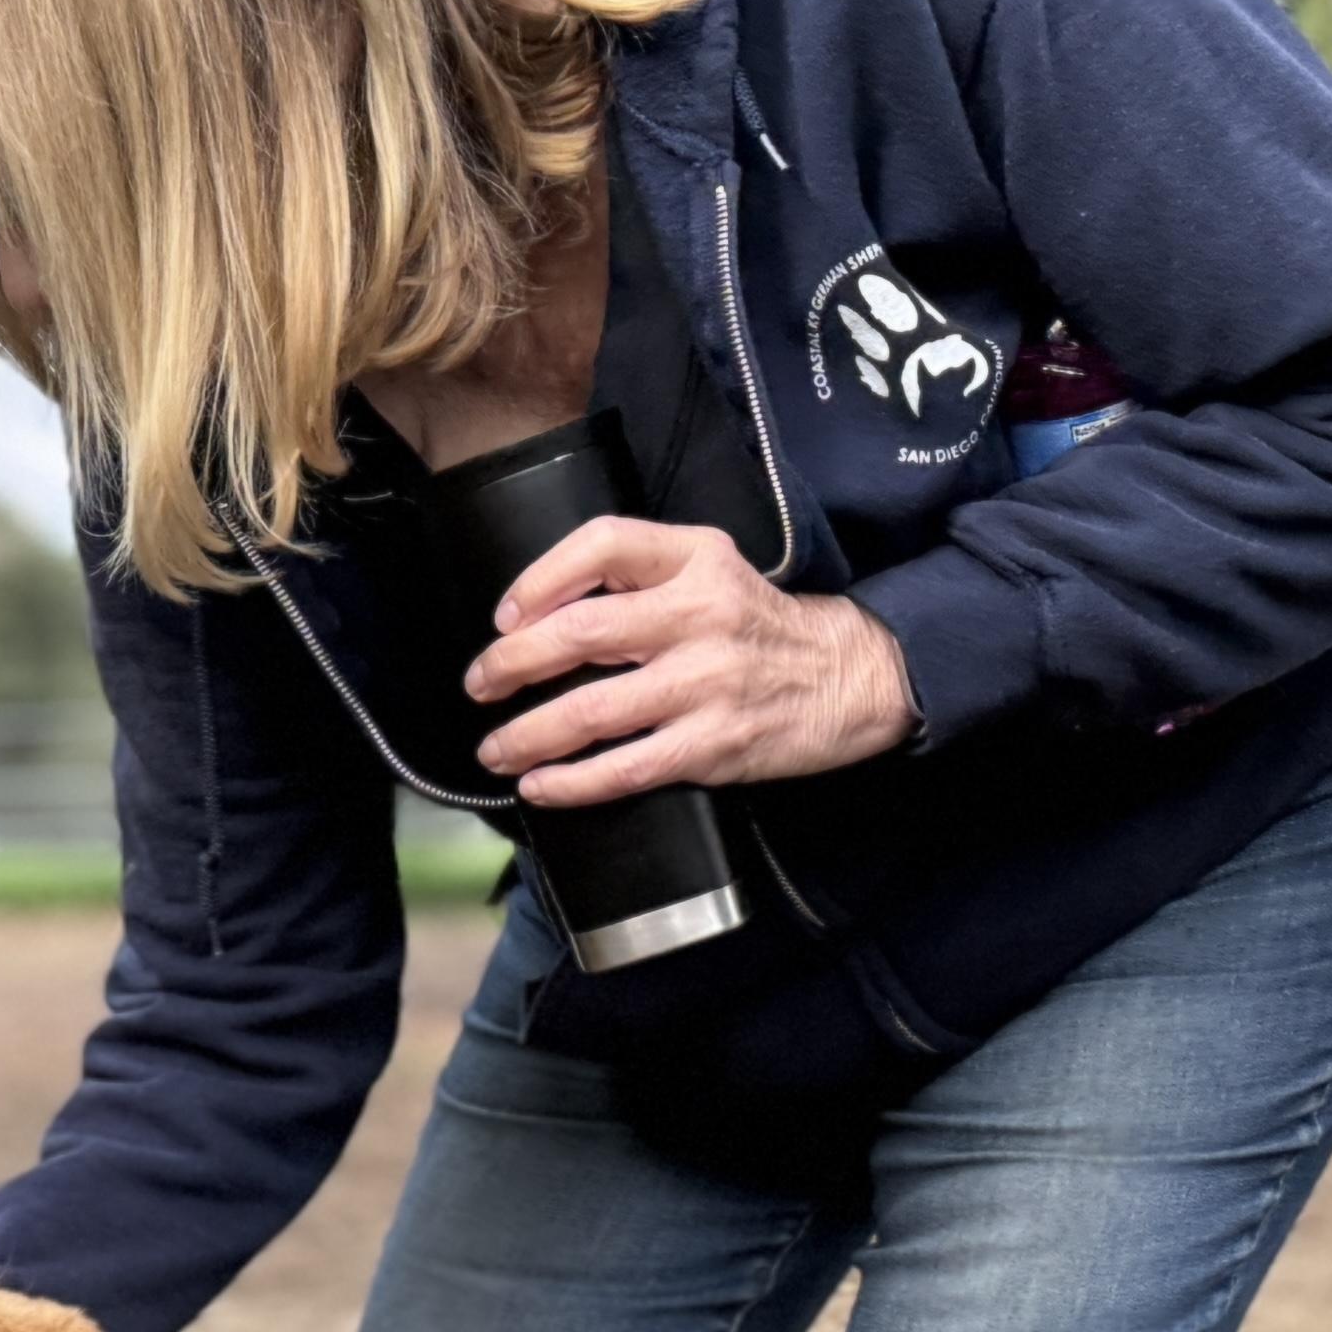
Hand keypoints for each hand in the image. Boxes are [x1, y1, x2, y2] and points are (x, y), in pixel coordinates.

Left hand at [465, 516, 917, 802]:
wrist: (851, 676)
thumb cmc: (760, 627)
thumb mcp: (712, 571)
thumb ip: (641, 579)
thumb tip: (539, 616)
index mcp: (696, 558)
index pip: (604, 544)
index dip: (540, 577)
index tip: (506, 614)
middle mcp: (700, 613)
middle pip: (581, 631)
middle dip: (512, 662)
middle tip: (481, 684)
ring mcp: (707, 683)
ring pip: (592, 711)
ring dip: (527, 735)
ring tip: (496, 749)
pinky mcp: (715, 744)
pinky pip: (626, 768)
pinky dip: (572, 783)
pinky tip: (542, 788)